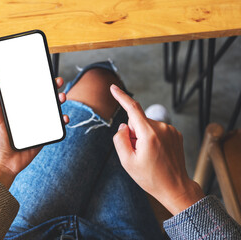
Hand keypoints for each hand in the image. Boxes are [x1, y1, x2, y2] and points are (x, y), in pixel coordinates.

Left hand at [0, 78, 68, 187]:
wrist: (4, 163)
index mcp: (19, 110)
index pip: (30, 93)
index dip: (38, 83)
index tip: (44, 74)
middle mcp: (30, 116)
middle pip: (44, 99)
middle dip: (53, 89)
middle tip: (57, 83)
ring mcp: (38, 126)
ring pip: (52, 111)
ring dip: (59, 103)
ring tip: (62, 98)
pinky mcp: (44, 136)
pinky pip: (56, 127)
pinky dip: (62, 122)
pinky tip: (64, 118)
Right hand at [110, 85, 203, 214]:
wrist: (175, 187)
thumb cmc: (150, 177)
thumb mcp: (127, 161)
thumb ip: (120, 139)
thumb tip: (124, 125)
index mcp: (149, 134)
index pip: (132, 108)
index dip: (121, 96)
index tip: (113, 87)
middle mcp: (161, 127)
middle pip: (137, 121)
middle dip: (132, 133)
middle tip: (137, 153)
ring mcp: (170, 130)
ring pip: (146, 126)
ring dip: (142, 136)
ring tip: (148, 155)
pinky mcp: (175, 134)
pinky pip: (156, 130)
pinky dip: (152, 138)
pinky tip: (156, 153)